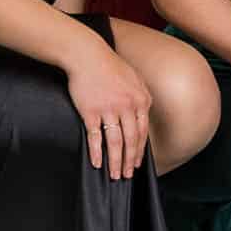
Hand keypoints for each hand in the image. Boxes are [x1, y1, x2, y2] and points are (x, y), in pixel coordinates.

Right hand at [66, 44, 152, 178]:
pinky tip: (96, 163)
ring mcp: (109, 109)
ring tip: (115, 175)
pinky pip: (96, 136)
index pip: (143, 132)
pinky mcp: (91, 111)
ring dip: (116, 161)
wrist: (87, 55)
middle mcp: (128, 106)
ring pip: (116, 142)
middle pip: (131, 140)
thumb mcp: (134, 78)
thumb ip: (141, 96)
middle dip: (130, 160)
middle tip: (128, 175)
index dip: (140, 150)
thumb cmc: (109, 66)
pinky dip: (96, 152)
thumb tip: (143, 114)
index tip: (137, 163)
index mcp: (140, 100)